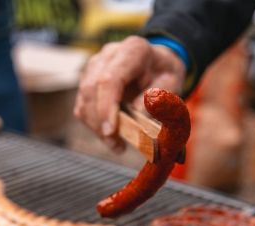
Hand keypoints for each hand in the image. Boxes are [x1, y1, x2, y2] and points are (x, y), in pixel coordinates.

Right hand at [75, 35, 185, 151]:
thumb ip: (159, 99)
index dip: (106, 107)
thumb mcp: (172, 85)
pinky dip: (93, 125)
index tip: (111, 132)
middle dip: (100, 123)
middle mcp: (108, 56)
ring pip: (84, 101)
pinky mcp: (86, 82)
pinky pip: (82, 108)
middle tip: (116, 145)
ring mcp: (94, 68)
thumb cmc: (164, 75)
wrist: (157, 65)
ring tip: (116, 144)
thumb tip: (139, 116)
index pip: (109, 79)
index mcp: (132, 51)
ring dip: (96, 127)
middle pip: (91, 90)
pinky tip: (110, 136)